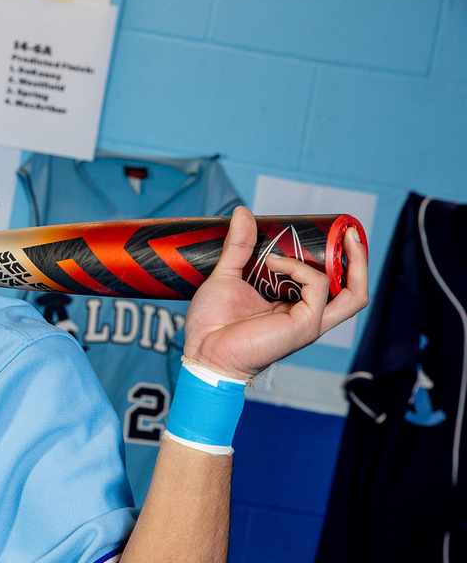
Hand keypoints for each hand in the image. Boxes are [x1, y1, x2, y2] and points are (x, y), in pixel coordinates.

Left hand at [183, 206, 368, 379]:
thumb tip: (243, 212)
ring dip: (351, 262)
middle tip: (349, 232)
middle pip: (355, 291)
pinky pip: (319, 288)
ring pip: (354, 294)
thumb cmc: (213, 323)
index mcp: (294, 306)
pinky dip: (301, 269)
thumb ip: (239, 246)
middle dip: (360, 259)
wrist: (203, 350)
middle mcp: (307, 316)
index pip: (332, 284)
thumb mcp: (227, 275)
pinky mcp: (304, 326)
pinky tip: (275, 262)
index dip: (340, 260)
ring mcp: (309, 323)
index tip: (334, 232)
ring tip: (342, 238)